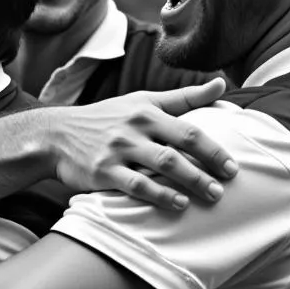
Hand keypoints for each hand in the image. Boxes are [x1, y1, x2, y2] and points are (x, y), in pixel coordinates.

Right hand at [49, 77, 236, 209]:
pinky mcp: (103, 171)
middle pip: (179, 148)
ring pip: (162, 166)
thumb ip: (183, 98)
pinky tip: (178, 204)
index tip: (233, 166)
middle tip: (228, 183)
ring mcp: (118, 150)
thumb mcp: (142, 101)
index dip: (213, 148)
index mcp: (146, 110)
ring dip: (190, 182)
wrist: (56, 135)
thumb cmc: (106, 118)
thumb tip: (222, 84)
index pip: (188, 128)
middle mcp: (134, 128)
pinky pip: (137, 185)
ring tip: (211, 195)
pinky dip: (160, 195)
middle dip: (207, 167)